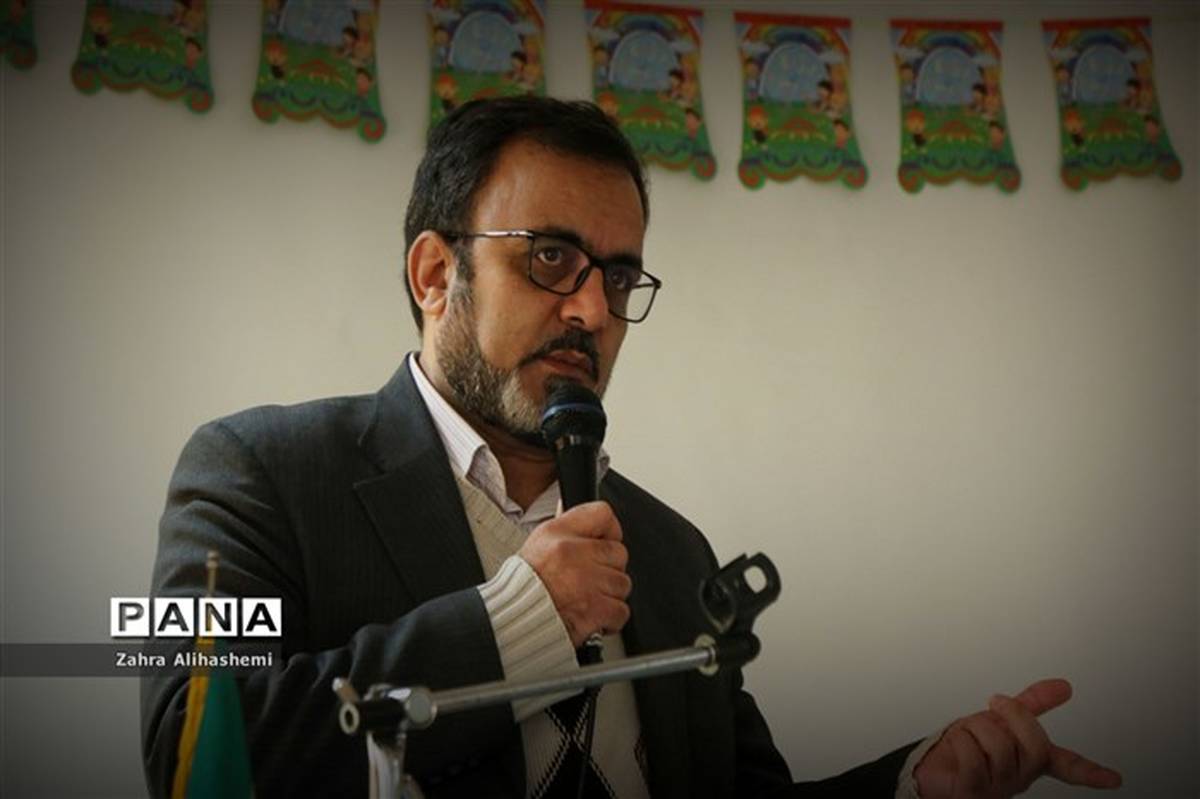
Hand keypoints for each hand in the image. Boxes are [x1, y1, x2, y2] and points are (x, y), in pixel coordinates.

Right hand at [519, 501, 630, 647]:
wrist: (513, 620)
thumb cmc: (525, 586)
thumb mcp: (539, 543)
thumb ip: (567, 529)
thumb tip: (582, 518)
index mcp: (558, 534)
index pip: (602, 514)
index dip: (609, 529)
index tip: (604, 542)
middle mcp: (573, 554)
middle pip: (619, 552)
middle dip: (608, 567)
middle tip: (590, 577)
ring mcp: (587, 583)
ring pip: (622, 583)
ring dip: (609, 594)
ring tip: (588, 597)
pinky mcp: (595, 610)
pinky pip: (621, 610)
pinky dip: (611, 618)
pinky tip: (593, 615)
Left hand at [914, 678, 1121, 797]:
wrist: (930, 769)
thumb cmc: (964, 750)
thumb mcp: (999, 720)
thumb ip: (1030, 704)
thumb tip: (1063, 686)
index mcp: (1028, 762)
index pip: (1066, 766)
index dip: (1090, 771)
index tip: (1113, 778)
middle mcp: (1017, 777)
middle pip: (1035, 745)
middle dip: (1016, 716)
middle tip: (997, 703)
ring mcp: (997, 787)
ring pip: (1000, 745)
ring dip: (978, 728)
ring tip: (969, 736)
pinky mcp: (972, 790)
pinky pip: (972, 756)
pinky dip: (961, 742)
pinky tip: (958, 748)